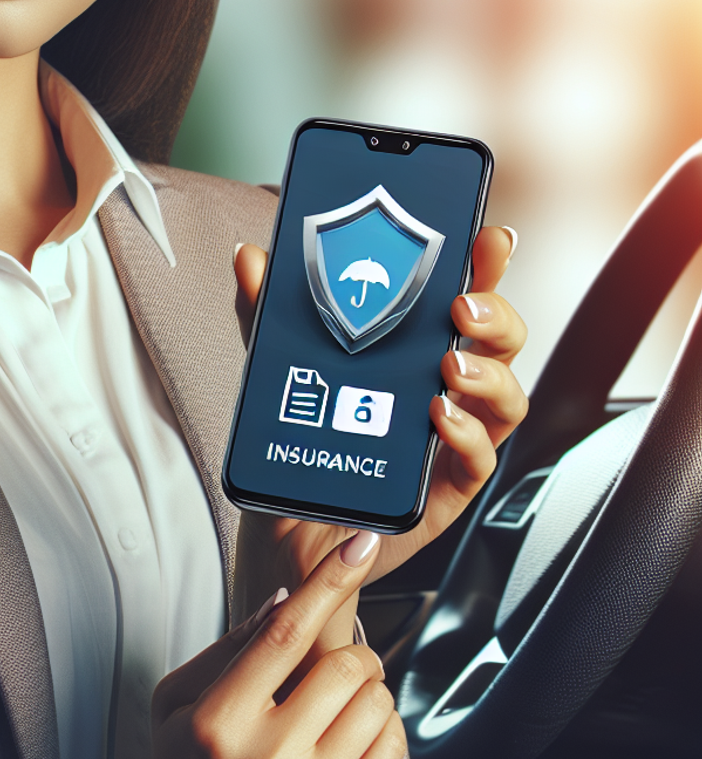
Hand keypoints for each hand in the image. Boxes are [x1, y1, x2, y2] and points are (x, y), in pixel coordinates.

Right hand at [147, 531, 405, 758]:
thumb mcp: (177, 707)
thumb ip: (227, 650)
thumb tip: (282, 602)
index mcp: (221, 719)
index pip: (284, 631)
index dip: (327, 580)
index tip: (359, 545)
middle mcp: (267, 758)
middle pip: (345, 666)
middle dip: (355, 650)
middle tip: (341, 660)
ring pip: (376, 704)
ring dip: (370, 689)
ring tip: (342, 703)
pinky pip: (392, 749)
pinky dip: (385, 726)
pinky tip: (355, 733)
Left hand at [232, 227, 528, 641]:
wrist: (290, 520)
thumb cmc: (306, 435)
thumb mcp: (281, 363)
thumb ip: (269, 311)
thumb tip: (251, 257)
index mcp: (419, 348)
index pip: (466, 297)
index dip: (486, 266)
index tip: (489, 238)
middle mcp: (448, 387)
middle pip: (502, 343)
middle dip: (497, 316)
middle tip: (463, 307)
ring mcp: (454, 436)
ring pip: (507, 398)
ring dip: (489, 376)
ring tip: (451, 366)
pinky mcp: (448, 486)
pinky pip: (480, 459)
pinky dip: (467, 434)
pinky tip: (439, 417)